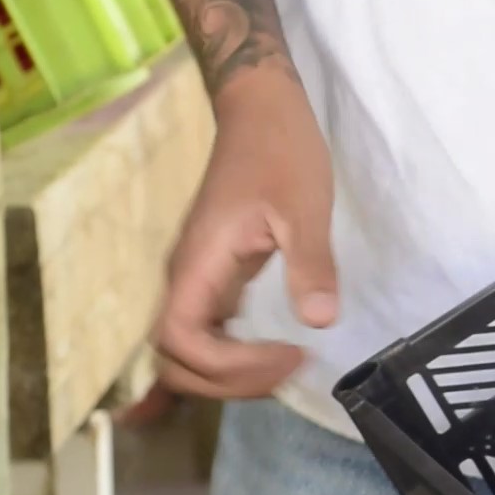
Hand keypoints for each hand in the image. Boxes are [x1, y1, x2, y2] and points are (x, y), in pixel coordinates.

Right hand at [156, 70, 336, 398]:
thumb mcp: (305, 206)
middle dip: (227, 382)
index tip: (287, 355)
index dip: (227, 365)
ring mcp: (198, 279)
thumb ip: (310, 262)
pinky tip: (252, 377)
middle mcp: (186, 277)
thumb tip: (319, 320)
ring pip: (188, 351)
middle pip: (175, 359)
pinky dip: (223, 361)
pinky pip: (205, 333)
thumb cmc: (281, 152)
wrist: (261, 111)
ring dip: (228, 376)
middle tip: (290, 371)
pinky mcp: (215, 277)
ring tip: (285, 369)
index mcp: (197, 263)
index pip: (180, 340)